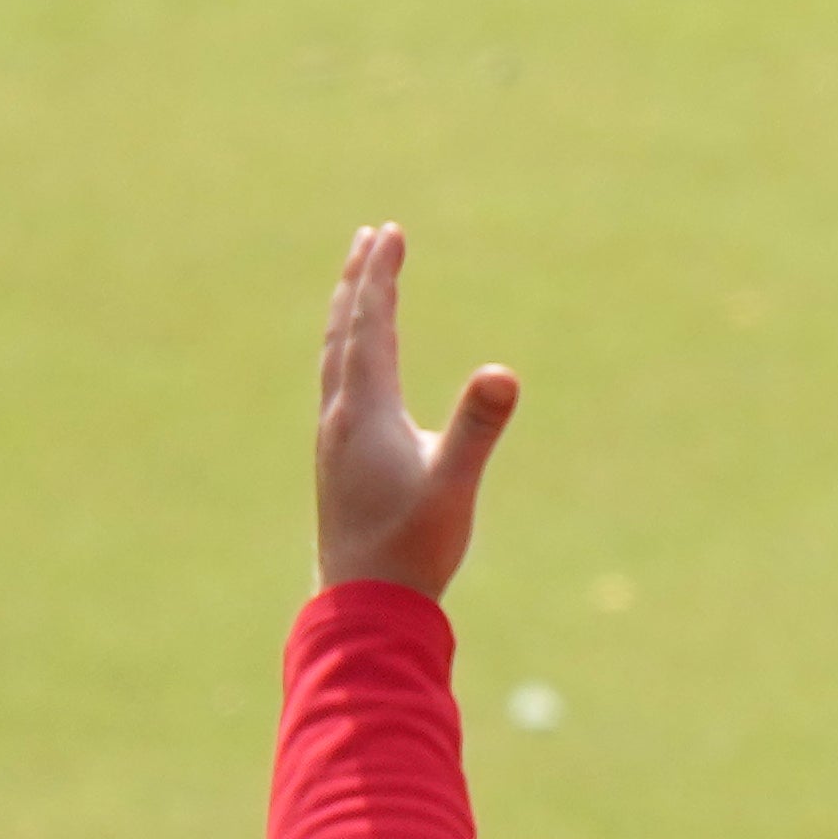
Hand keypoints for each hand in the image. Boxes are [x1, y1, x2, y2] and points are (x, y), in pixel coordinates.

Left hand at [313, 224, 519, 598]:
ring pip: (335, 360)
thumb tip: (503, 372)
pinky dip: (347, 356)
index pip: (372, 325)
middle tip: (369, 238)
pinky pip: (338, 388)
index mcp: (364, 411)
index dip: (380, 277)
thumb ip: (476, 426)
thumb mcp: (454, 484)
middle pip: (344, 332)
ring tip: (359, 290)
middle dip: (358, 282)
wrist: (362, 605)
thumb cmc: (411, 547)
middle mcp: (340, 417)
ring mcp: (334, 441)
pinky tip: (358, 372)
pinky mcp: (338, 463)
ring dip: (348, 316)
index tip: (388, 233)